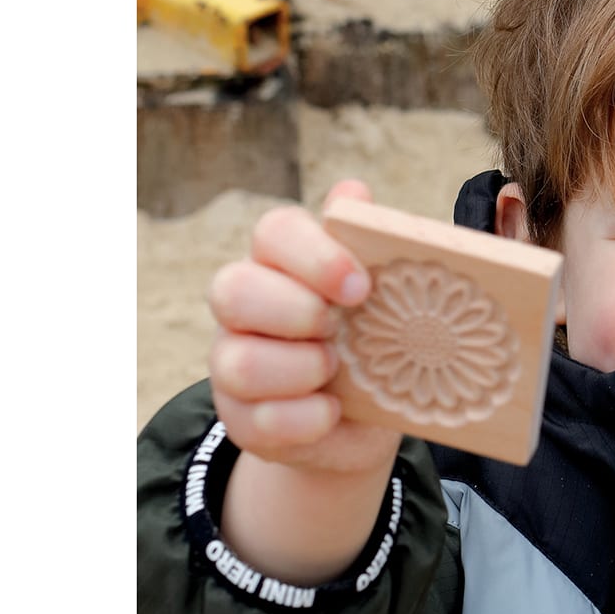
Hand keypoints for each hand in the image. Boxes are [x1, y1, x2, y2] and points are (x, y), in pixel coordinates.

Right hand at [207, 182, 400, 477]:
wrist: (359, 422)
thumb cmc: (369, 344)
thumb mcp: (381, 300)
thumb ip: (369, 248)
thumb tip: (354, 191)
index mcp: (281, 265)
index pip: (274, 233)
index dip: (315, 256)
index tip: (361, 287)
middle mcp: (244, 309)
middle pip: (233, 289)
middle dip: (296, 312)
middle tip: (339, 329)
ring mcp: (233, 364)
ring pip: (238, 362)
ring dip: (300, 369)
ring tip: (336, 372)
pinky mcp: (242, 419)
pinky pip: (261, 420)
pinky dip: (307, 419)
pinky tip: (333, 412)